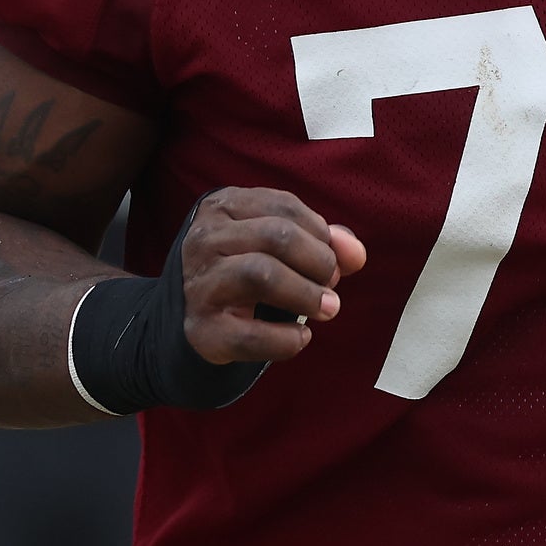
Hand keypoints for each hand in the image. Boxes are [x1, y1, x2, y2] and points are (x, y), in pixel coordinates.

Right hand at [177, 187, 367, 365]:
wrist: (189, 313)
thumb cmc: (244, 267)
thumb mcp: (276, 243)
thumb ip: (320, 241)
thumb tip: (355, 253)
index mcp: (223, 207)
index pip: (283, 206)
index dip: (320, 233)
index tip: (333, 258)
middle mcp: (205, 240)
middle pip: (276, 236)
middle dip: (318, 261)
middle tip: (331, 285)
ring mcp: (199, 284)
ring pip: (260, 275)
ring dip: (306, 294)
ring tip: (327, 308)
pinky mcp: (202, 329)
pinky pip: (250, 335)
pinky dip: (285, 339)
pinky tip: (301, 337)